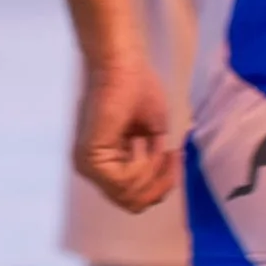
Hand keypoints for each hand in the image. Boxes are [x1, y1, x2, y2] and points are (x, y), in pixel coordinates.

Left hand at [73, 51, 177, 212]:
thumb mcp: (152, 135)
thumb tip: (161, 188)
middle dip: (160, 183)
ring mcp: (88, 166)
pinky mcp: (91, 159)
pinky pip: (126, 181)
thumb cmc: (137, 88)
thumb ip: (152, 163)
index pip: (133, 197)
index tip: (176, 159)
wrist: (123, 63)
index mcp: (103, 164)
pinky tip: (150, 144)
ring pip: (131, 195)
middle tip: (173, 155)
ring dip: (155, 173)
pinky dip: (145, 166)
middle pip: (133, 202)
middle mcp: (92, 170)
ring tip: (162, 145)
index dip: (160, 185)